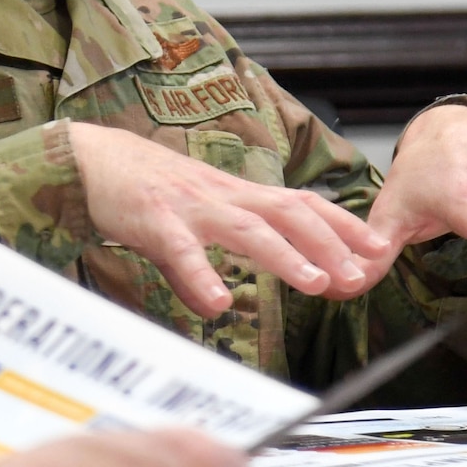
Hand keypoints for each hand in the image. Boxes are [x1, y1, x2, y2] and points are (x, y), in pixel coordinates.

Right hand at [68, 122, 391, 318]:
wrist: (89, 159)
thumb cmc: (140, 190)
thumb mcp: (185, 222)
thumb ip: (204, 265)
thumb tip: (217, 307)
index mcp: (233, 194)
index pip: (299, 203)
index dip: (341, 225)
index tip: (377, 249)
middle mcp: (222, 196)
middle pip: (288, 213)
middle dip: (330, 244)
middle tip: (360, 275)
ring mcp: (191, 207)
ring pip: (248, 229)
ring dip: (286, 256)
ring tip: (316, 283)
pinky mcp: (155, 220)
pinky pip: (183, 251)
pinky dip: (202, 277)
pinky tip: (218, 304)